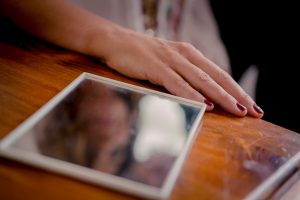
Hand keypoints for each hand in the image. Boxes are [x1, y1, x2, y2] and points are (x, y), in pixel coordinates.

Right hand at [89, 28, 263, 117]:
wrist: (114, 40)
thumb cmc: (141, 55)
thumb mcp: (167, 63)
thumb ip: (183, 76)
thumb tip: (201, 96)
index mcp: (189, 55)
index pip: (218, 74)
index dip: (236, 90)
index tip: (251, 105)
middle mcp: (184, 55)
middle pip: (216, 78)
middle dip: (237, 95)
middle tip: (254, 112)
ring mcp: (170, 60)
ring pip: (201, 80)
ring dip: (221, 97)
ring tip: (237, 110)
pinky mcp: (155, 66)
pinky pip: (176, 82)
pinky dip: (191, 94)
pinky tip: (203, 104)